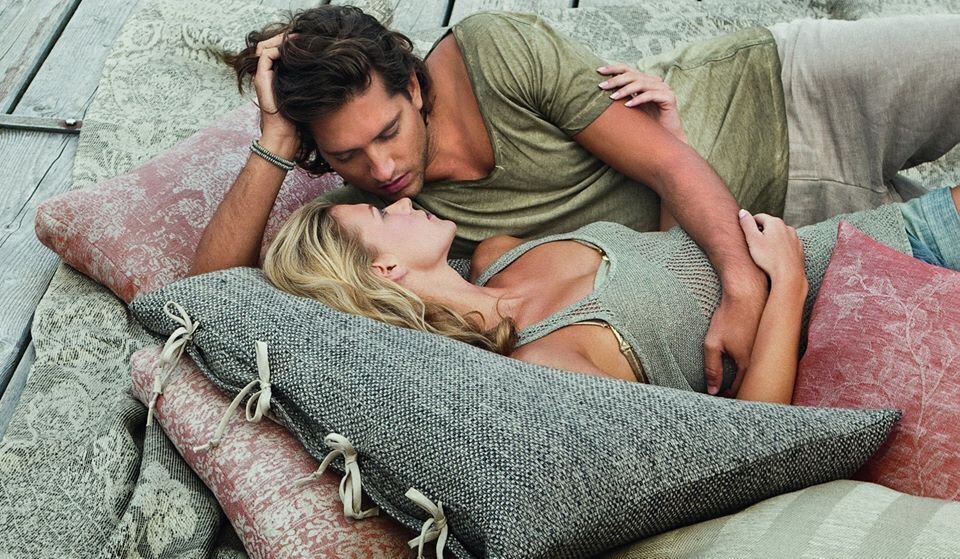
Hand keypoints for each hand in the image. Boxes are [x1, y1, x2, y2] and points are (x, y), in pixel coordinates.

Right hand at [253, 33, 299, 155]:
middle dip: (285, 37)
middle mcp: (266, 74)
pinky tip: (292, 49)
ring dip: (281, 40)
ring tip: (298, 38)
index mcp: (275, 75)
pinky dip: (278, 48)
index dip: (288, 43)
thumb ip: (307, 80)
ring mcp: (262, 76)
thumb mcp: (305, 93)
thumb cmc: (298, 118)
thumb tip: (322, 67)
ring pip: (266, 46)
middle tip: (302, 35)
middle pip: (270, 45)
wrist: (285, 133)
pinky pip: (265, 55)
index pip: (276, 50)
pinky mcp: (261, 79)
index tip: (305, 40)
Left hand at [597, 64, 686, 142]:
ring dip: (625, 90)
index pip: (628, 69)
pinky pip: (651, 95)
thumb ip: (619, 98)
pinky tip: (628, 106)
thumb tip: (598, 92)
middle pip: (633, 75)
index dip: (613, 68)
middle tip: (602, 87)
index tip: (598, 71)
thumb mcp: (629, 108)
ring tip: (612, 97)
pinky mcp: (669, 97)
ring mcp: (663, 88)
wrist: (664, 138)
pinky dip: (638, 99)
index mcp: (645, 81)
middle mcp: (654, 81)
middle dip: (615, 80)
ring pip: (641, 84)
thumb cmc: (645, 124)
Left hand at [703, 271, 765, 395]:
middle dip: (742, 391)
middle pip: (753, 384)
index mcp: (748, 364)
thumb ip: (712, 368)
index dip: (728, 396)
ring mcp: (771, 349)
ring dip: (751, 378)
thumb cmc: (730, 315)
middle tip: (729, 394)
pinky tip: (752, 363)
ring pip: (761, 371)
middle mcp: (763, 360)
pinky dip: (759, 365)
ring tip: (739, 381)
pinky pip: (767, 359)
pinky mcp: (774, 340)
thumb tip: (713, 390)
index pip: (739, 389)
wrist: (748, 291)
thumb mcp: (713, 343)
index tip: (720, 399)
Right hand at [738, 210, 805, 282]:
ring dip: (772, 239)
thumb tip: (742, 212)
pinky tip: (775, 257)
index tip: (745, 233)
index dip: (750, 224)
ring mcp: (795, 238)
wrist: (788, 275)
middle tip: (752, 243)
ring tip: (764, 251)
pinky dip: (780, 247)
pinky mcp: (799, 249)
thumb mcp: (752, 239)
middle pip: (770, 225)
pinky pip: (787, 244)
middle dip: (761, 231)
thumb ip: (746, 223)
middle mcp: (787, 227)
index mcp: (775, 222)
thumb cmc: (768, 258)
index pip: (758, 217)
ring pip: (779, 234)